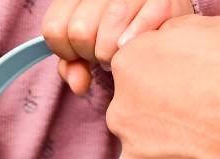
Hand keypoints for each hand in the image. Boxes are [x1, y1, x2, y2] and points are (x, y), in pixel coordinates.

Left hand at [42, 0, 192, 93]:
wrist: (166, 13)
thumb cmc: (123, 31)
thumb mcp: (91, 44)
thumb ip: (74, 64)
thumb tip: (78, 85)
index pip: (53, 28)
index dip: (65, 50)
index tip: (80, 53)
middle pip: (79, 32)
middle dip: (91, 53)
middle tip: (106, 53)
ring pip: (108, 35)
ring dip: (114, 54)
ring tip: (122, 51)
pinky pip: (141, 28)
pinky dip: (136, 43)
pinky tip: (137, 45)